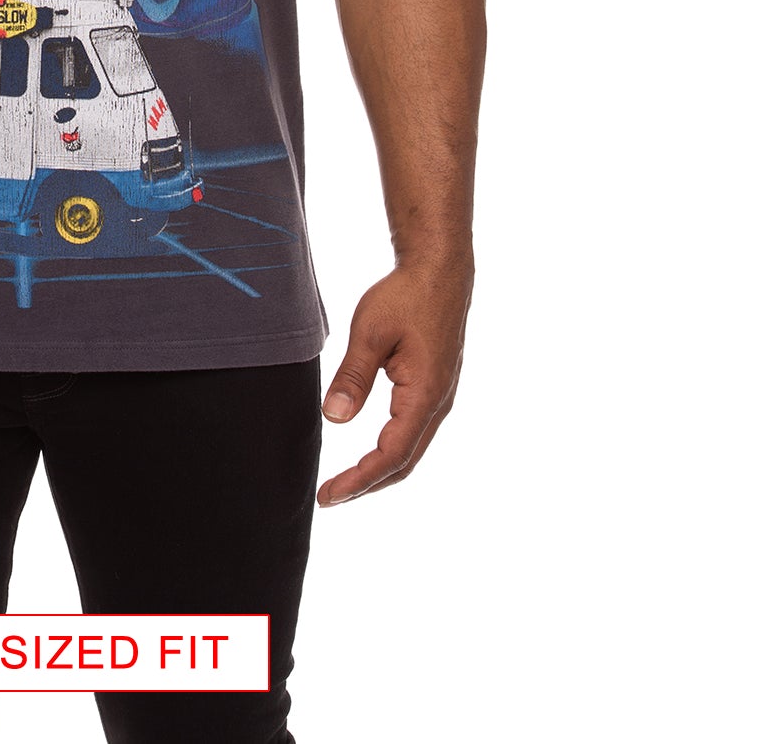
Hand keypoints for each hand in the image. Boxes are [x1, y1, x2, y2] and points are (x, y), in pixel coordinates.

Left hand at [318, 259, 471, 506]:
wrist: (440, 271)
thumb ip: (353, 377)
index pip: (390, 454)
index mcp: (424, 395)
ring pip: (411, 449)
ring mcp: (439, 397)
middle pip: (404, 462)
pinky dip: (390, 450)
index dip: (359, 479)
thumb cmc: (405, 296)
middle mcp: (438, 404)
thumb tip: (333, 419)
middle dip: (367, 483)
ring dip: (379, 470)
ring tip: (344, 482)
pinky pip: (413, 431)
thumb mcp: (370, 333)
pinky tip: (370, 452)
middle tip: (329, 496)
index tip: (328, 495)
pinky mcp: (434, 387)